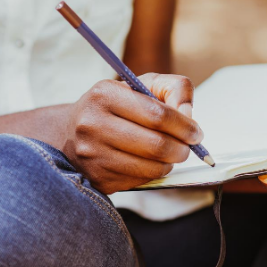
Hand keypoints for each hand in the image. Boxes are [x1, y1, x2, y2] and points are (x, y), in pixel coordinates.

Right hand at [62, 73, 201, 193]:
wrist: (70, 133)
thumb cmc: (116, 106)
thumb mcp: (142, 85)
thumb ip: (173, 89)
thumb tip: (188, 113)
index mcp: (105, 94)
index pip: (158, 115)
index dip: (185, 126)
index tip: (196, 133)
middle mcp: (93, 124)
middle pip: (157, 145)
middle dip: (182, 149)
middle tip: (187, 147)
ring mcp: (92, 155)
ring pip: (151, 167)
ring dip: (170, 163)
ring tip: (170, 154)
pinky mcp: (97, 178)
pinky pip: (140, 181)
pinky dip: (153, 173)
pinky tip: (150, 163)